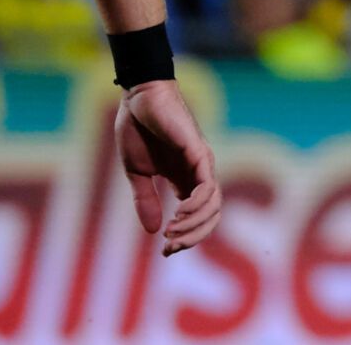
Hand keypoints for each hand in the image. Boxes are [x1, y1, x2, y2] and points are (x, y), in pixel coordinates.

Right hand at [117, 79, 222, 255]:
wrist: (138, 99)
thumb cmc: (138, 130)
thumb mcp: (137, 173)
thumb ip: (145, 200)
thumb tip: (152, 231)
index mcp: (185, 180)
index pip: (198, 216)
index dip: (186, 237)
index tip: (165, 250)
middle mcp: (198, 173)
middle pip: (212, 214)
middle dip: (193, 235)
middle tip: (170, 246)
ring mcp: (201, 161)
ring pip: (214, 202)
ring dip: (194, 223)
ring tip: (172, 231)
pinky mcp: (198, 150)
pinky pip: (206, 183)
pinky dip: (197, 203)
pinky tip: (178, 213)